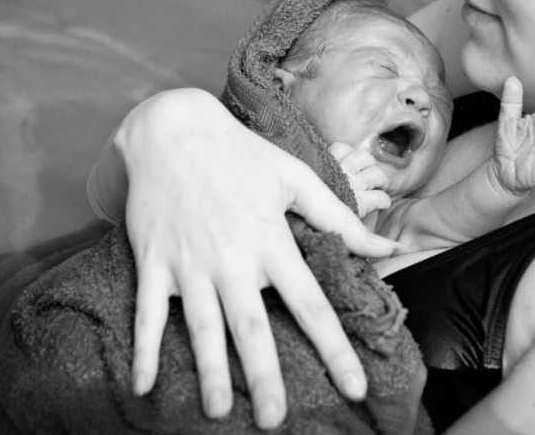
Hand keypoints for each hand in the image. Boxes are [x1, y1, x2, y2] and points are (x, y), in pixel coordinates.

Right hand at [114, 89, 398, 428]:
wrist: (171, 128)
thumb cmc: (240, 155)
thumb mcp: (296, 178)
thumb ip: (341, 218)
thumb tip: (389, 246)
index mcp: (271, 240)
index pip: (310, 304)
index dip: (335, 348)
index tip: (354, 387)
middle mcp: (231, 258)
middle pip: (251, 326)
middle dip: (265, 377)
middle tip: (277, 422)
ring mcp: (189, 262)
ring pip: (200, 326)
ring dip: (209, 371)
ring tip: (219, 412)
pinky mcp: (153, 261)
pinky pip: (147, 312)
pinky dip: (144, 349)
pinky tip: (144, 386)